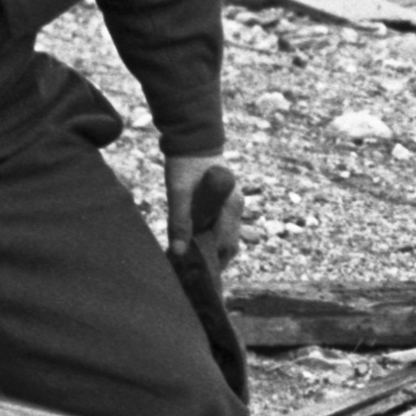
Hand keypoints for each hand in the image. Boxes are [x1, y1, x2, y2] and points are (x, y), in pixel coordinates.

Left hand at [167, 154, 243, 274]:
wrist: (193, 140)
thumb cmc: (185, 165)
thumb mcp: (178, 194)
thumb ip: (179, 222)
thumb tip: (178, 252)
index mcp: (230, 207)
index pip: (226, 245)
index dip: (212, 263)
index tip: (196, 276)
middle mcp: (236, 207)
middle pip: (230, 244)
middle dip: (214, 260)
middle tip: (193, 273)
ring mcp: (233, 204)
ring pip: (227, 236)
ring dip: (212, 249)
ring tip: (192, 261)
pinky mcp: (226, 202)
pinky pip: (222, 226)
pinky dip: (211, 237)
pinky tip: (194, 242)